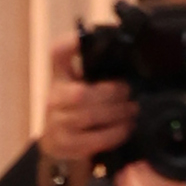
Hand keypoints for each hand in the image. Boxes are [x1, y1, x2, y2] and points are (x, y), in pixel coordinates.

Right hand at [40, 34, 135, 173]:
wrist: (58, 145)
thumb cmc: (77, 110)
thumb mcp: (81, 86)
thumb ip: (97, 72)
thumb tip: (128, 60)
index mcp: (59, 77)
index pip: (57, 54)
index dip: (69, 44)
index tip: (84, 40)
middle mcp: (53, 98)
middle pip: (81, 94)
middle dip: (111, 94)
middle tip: (129, 93)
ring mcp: (56, 123)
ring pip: (89, 116)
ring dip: (117, 113)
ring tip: (132, 110)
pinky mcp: (66, 145)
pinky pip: (95, 139)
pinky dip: (115, 133)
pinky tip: (126, 128)